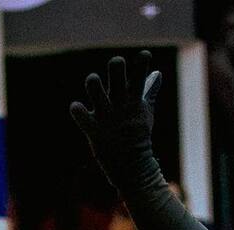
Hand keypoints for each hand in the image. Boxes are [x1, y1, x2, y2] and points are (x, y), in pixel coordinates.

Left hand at [70, 50, 162, 183]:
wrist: (132, 167)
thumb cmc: (138, 137)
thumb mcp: (146, 113)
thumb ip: (150, 91)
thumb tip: (157, 73)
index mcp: (134, 98)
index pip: (141, 70)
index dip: (142, 60)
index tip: (143, 57)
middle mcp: (120, 103)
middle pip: (116, 71)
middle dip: (116, 65)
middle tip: (116, 67)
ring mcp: (106, 116)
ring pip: (94, 88)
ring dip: (93, 82)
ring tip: (94, 82)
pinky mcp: (94, 131)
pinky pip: (81, 117)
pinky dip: (77, 110)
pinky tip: (76, 107)